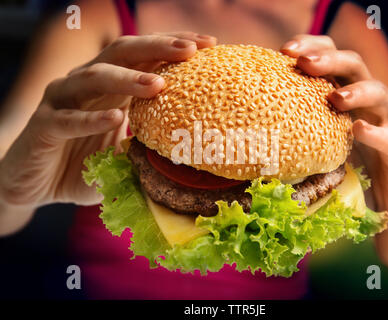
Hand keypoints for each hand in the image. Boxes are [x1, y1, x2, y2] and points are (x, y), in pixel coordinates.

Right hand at [0, 32, 216, 208]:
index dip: (173, 46)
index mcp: (110, 87)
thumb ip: (148, 145)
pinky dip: (92, 118)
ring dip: (128, 78)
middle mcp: (86, 84)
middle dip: (158, 47)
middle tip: (192, 50)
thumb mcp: (124, 154)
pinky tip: (116, 119)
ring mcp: (62, 101)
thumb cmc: (84, 165)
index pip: (144, 56)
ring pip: (95, 77)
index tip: (209, 45)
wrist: (35, 186)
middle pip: (123, 52)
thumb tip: (190, 150)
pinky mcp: (44, 125)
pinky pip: (68, 119)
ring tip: (159, 85)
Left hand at [280, 34, 387, 214]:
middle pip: (354, 65)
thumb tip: (254, 125)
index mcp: (348, 89)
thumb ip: (301, 122)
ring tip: (335, 97)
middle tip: (305, 63)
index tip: (285, 50)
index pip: (332, 54)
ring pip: (379, 93)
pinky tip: (359, 130)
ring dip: (357, 92)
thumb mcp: (323, 135)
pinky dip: (375, 133)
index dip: (312, 46)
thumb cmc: (351, 160)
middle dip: (329, 60)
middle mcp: (370, 97)